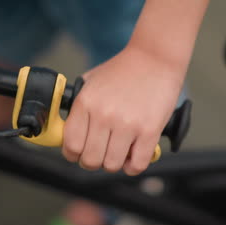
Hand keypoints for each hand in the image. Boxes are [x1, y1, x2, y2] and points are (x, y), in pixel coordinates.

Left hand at [62, 46, 184, 174]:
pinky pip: (137, 164)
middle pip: (90, 160)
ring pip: (112, 165)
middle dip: (95, 162)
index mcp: (86, 103)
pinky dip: (133, 166)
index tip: (81, 153)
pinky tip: (134, 155)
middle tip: (103, 154)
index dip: (74, 155)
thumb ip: (80, 107)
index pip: (70, 146)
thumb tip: (69, 133)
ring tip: (121, 152)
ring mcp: (127, 124)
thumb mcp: (91, 82)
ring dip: (115, 163)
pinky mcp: (149, 130)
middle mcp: (104, 115)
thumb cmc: (124, 70)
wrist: (156, 58)